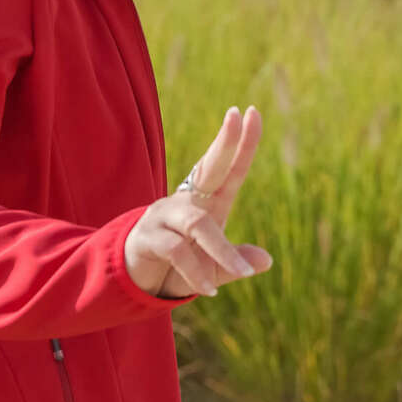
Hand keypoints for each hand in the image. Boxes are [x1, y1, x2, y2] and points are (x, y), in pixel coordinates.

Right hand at [124, 107, 271, 298]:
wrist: (135, 282)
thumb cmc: (177, 267)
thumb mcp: (212, 267)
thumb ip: (234, 263)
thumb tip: (266, 261)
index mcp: (207, 203)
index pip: (229, 169)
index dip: (241, 143)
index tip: (253, 112)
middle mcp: (187, 202)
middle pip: (208, 168)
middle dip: (224, 143)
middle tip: (237, 116)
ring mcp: (165, 215)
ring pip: (199, 224)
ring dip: (222, 251)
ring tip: (241, 274)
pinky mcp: (149, 236)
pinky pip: (178, 250)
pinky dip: (197, 271)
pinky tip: (208, 290)